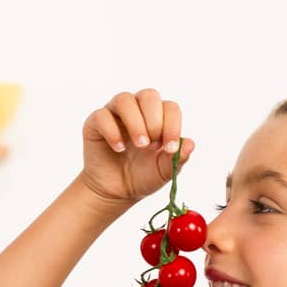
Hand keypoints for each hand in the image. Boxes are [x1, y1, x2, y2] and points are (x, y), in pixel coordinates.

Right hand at [78, 88, 194, 209]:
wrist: (116, 191)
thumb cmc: (142, 176)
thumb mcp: (164, 171)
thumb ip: (177, 158)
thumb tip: (190, 144)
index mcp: (158, 117)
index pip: (170, 107)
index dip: (173, 125)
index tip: (170, 148)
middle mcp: (137, 109)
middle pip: (149, 95)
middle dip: (154, 121)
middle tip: (152, 145)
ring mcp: (115, 114)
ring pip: (124, 100)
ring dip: (135, 122)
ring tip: (140, 145)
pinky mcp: (96, 123)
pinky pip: (102, 116)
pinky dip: (112, 132)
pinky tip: (119, 149)